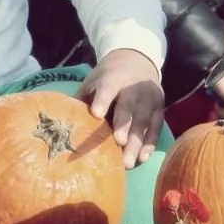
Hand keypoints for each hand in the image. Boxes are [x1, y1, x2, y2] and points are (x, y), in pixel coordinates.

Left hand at [80, 48, 163, 168]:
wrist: (137, 60)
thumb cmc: (108, 77)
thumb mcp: (94, 82)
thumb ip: (83, 100)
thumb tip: (64, 124)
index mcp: (114, 79)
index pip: (108, 89)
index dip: (103, 101)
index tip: (96, 114)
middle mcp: (134, 88)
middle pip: (129, 108)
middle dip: (124, 125)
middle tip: (118, 143)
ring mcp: (150, 98)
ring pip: (144, 121)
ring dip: (136, 143)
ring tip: (128, 163)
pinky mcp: (159, 108)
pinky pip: (156, 127)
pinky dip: (150, 143)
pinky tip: (142, 158)